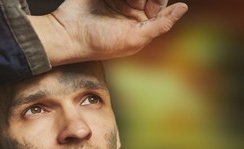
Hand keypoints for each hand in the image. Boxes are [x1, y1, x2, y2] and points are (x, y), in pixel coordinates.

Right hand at [29, 0, 187, 64]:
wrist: (68, 33)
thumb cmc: (99, 42)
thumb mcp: (134, 39)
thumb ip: (160, 24)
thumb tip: (183, 8)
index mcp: (141, 25)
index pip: (159, 3)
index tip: (140, 1)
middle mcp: (131, 11)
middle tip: (130, 0)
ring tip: (115, 1)